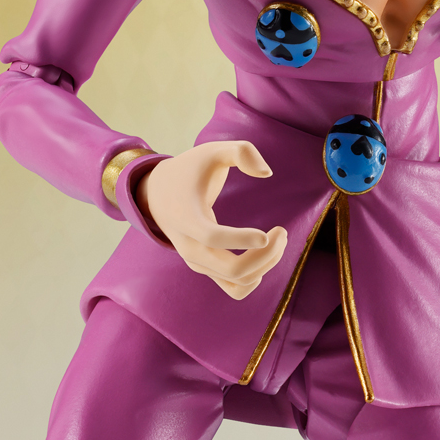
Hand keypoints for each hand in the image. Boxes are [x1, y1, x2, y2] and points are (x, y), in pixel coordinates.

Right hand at [136, 141, 287, 299]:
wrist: (157, 193)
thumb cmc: (190, 169)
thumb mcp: (212, 150)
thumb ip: (241, 151)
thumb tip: (267, 173)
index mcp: (187, 217)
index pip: (212, 238)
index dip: (241, 239)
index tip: (267, 232)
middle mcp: (190, 247)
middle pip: (231, 269)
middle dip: (266, 256)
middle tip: (281, 232)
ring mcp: (197, 262)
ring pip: (237, 281)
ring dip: (265, 265)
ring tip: (277, 239)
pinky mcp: (206, 269)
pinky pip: (234, 289)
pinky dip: (254, 279)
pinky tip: (264, 255)